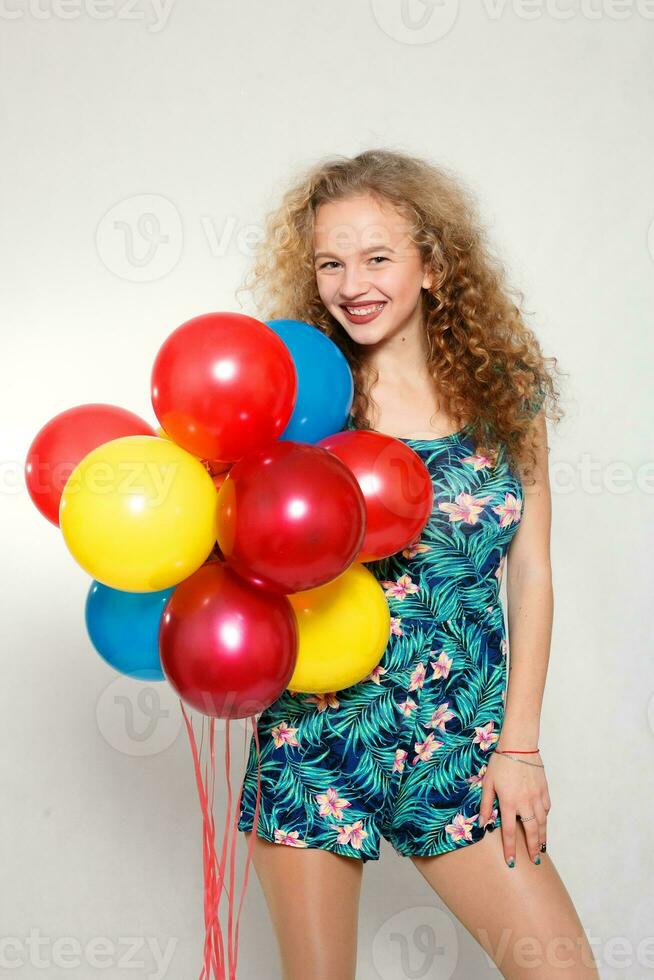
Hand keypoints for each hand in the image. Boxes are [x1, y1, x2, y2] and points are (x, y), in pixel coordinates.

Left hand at [478, 749, 550, 865]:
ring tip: (541, 848)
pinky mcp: (544, 790)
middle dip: (533, 848)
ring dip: (542, 837)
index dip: (510, 849)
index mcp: (509, 803)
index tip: (512, 862)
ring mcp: (537, 797)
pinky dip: (544, 818)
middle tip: (534, 860)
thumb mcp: (488, 783)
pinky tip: (542, 822)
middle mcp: (525, 803)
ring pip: (542, 822)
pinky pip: (546, 809)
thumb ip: (486, 805)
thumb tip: (483, 824)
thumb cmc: (500, 762)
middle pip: (531, 832)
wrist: (519, 746)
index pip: (510, 832)